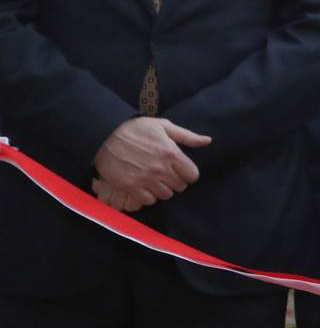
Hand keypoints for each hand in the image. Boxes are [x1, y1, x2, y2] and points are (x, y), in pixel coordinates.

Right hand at [92, 117, 210, 209]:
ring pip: (166, 195)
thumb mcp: (163, 126)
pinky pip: (149, 201)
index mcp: (171, 153)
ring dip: (163, 190)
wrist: (104, 136)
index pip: (192, 175)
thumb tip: (208, 141)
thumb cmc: (135, 129)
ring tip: (156, 180)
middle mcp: (161, 169)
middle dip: (176, 181)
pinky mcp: (131, 187)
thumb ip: (187, 136)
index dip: (188, 174)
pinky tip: (145, 187)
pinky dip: (149, 196)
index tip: (181, 170)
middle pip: (180, 187)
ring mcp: (145, 179)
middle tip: (167, 175)